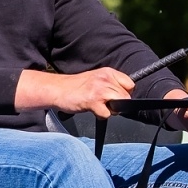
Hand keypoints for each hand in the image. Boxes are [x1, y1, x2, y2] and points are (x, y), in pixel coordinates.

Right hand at [15, 67, 134, 117]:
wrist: (58, 89)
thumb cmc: (76, 87)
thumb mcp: (97, 79)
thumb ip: (111, 84)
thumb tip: (125, 96)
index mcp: (108, 72)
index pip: (130, 84)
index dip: (124, 93)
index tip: (114, 97)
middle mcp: (106, 78)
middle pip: (126, 97)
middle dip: (117, 103)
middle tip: (103, 103)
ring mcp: (100, 89)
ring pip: (119, 104)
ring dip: (110, 110)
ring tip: (97, 105)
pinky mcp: (93, 100)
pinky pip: (107, 114)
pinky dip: (100, 115)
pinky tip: (91, 109)